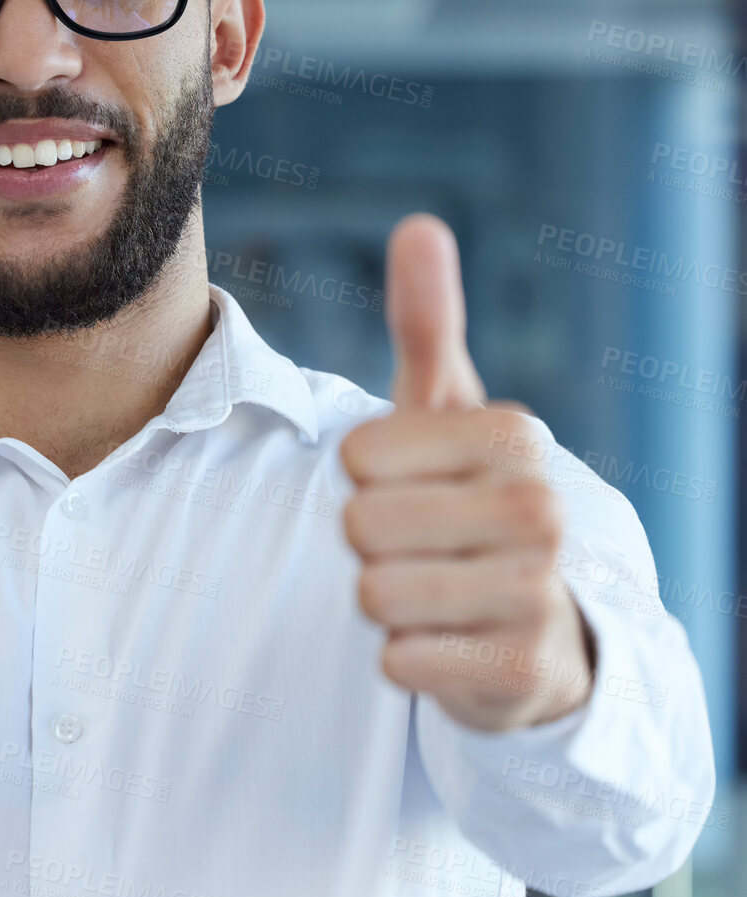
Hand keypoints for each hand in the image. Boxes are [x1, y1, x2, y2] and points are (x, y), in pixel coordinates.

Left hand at [338, 214, 594, 731]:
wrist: (534, 626)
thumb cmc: (468, 501)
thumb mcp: (449, 413)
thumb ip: (427, 324)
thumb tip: (418, 224)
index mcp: (512, 436)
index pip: (358, 455)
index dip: (358, 478)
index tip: (405, 486)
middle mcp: (538, 509)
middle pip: (361, 524)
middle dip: (365, 543)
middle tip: (416, 547)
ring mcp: (538, 593)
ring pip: (376, 592)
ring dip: (382, 601)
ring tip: (428, 592)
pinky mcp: (521, 671)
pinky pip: (400, 659)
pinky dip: (402, 658)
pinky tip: (443, 643)